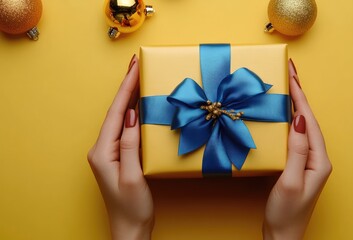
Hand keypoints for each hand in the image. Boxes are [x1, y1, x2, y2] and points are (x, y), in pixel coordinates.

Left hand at [88, 55, 153, 239]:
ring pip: (121, 118)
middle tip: (137, 64)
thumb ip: (130, 144)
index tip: (135, 67)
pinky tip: (140, 105)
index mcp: (102, 151)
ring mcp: (110, 152)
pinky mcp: (119, 156)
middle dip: (127, 86)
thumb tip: (131, 115)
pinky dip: (134, 113)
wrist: (130, 228)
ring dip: (130, 97)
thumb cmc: (132, 207)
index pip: (117, 112)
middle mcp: (102, 148)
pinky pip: (126, 128)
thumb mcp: (133, 175)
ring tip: (139, 78)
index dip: (126, 88)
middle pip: (116, 111)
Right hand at [263, 59, 331, 239]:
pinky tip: (281, 115)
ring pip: (302, 127)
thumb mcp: (291, 181)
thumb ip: (297, 151)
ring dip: (294, 106)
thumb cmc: (286, 212)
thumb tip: (300, 121)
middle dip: (300, 96)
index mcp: (319, 160)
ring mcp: (308, 162)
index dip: (301, 98)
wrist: (282, 235)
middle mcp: (317, 158)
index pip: (310, 122)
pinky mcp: (298, 165)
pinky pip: (294, 137)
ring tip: (286, 87)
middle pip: (309, 121)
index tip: (292, 76)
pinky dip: (288, 121)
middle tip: (290, 73)